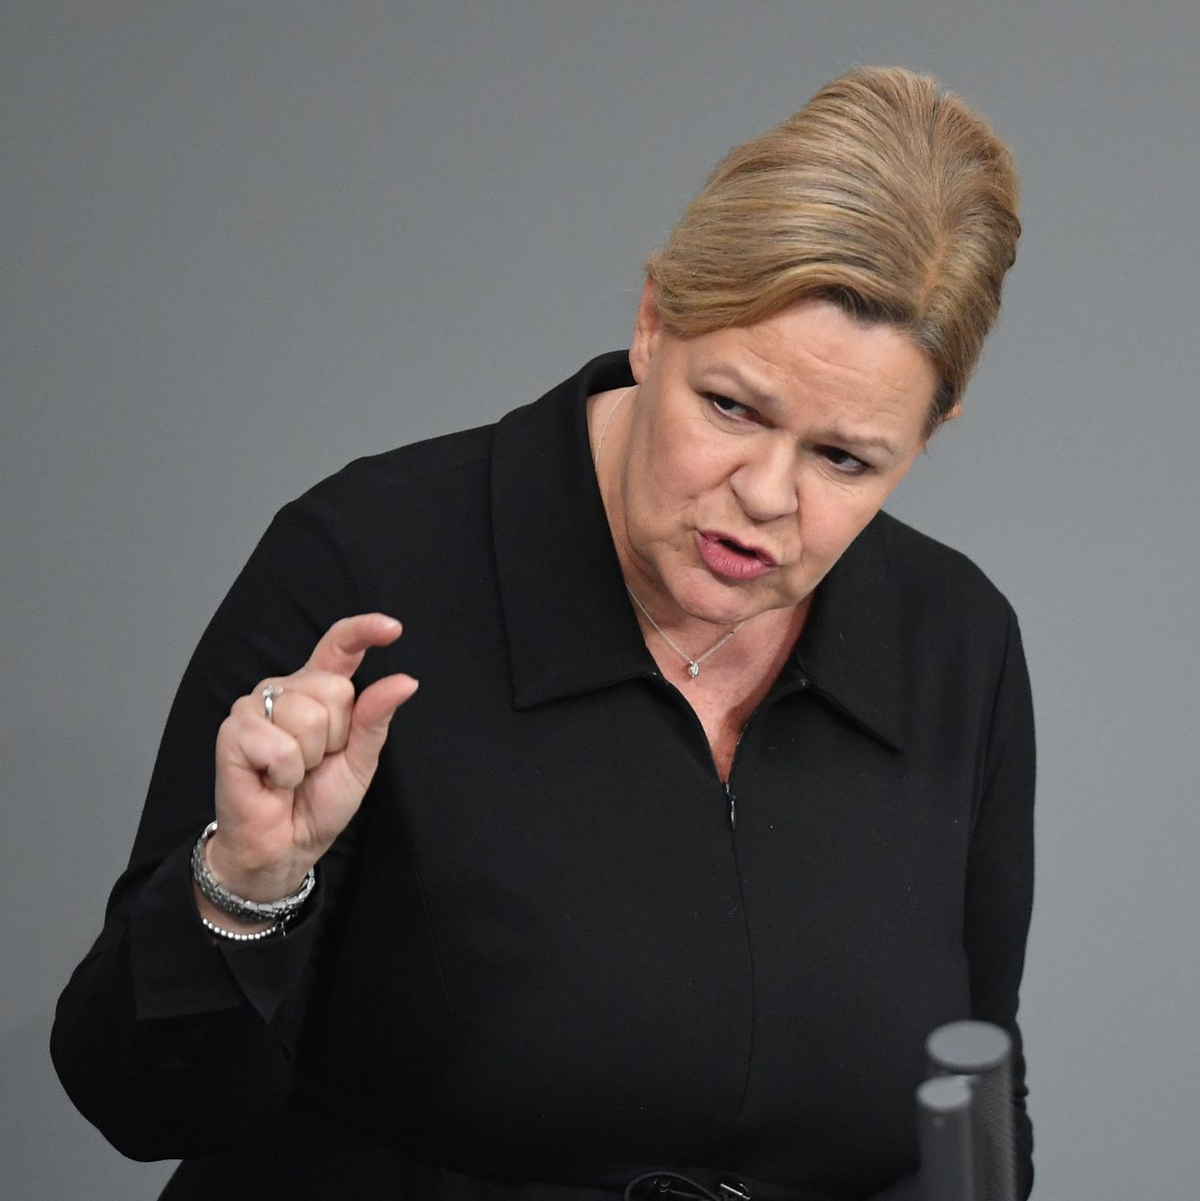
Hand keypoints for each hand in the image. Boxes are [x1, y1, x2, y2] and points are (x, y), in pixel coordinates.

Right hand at [205, 613, 417, 902]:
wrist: (285, 844)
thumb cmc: (318, 801)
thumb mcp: (360, 760)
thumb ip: (376, 718)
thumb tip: (405, 682)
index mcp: (319, 690)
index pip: (339, 646)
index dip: (364, 630)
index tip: (394, 629)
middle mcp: (285, 689)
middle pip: (334, 689)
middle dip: (336, 737)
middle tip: (315, 763)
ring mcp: (255, 706)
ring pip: (307, 716)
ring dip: (309, 758)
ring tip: (292, 773)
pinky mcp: (233, 731)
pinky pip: (279, 743)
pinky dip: (284, 771)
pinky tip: (272, 779)